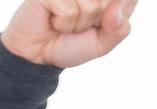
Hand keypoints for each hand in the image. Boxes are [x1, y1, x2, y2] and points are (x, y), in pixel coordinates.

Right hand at [0, 0, 135, 67]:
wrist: (38, 56)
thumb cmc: (70, 45)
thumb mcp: (101, 44)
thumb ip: (118, 29)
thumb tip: (116, 9)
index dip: (115, 14)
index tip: (102, 24)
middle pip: (110, 2)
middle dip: (98, 22)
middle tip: (81, 26)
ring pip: (91, 6)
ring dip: (79, 25)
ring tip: (66, 24)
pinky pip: (70, 10)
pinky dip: (64, 24)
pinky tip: (53, 21)